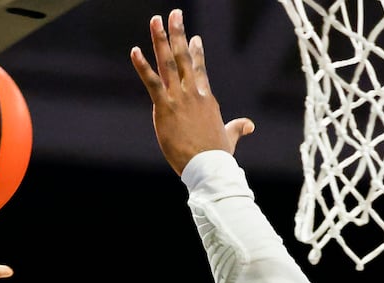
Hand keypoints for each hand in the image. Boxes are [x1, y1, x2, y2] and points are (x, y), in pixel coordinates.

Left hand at [130, 9, 254, 175]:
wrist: (209, 167)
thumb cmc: (217, 155)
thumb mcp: (229, 137)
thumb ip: (238, 127)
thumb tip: (250, 125)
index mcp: (206, 98)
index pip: (200, 69)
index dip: (197, 52)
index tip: (194, 37)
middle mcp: (193, 93)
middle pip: (184, 57)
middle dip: (179, 33)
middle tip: (175, 13)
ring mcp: (179, 98)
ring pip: (169, 62)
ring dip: (161, 39)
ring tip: (156, 20)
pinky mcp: (165, 108)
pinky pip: (151, 82)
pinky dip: (142, 66)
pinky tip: (134, 51)